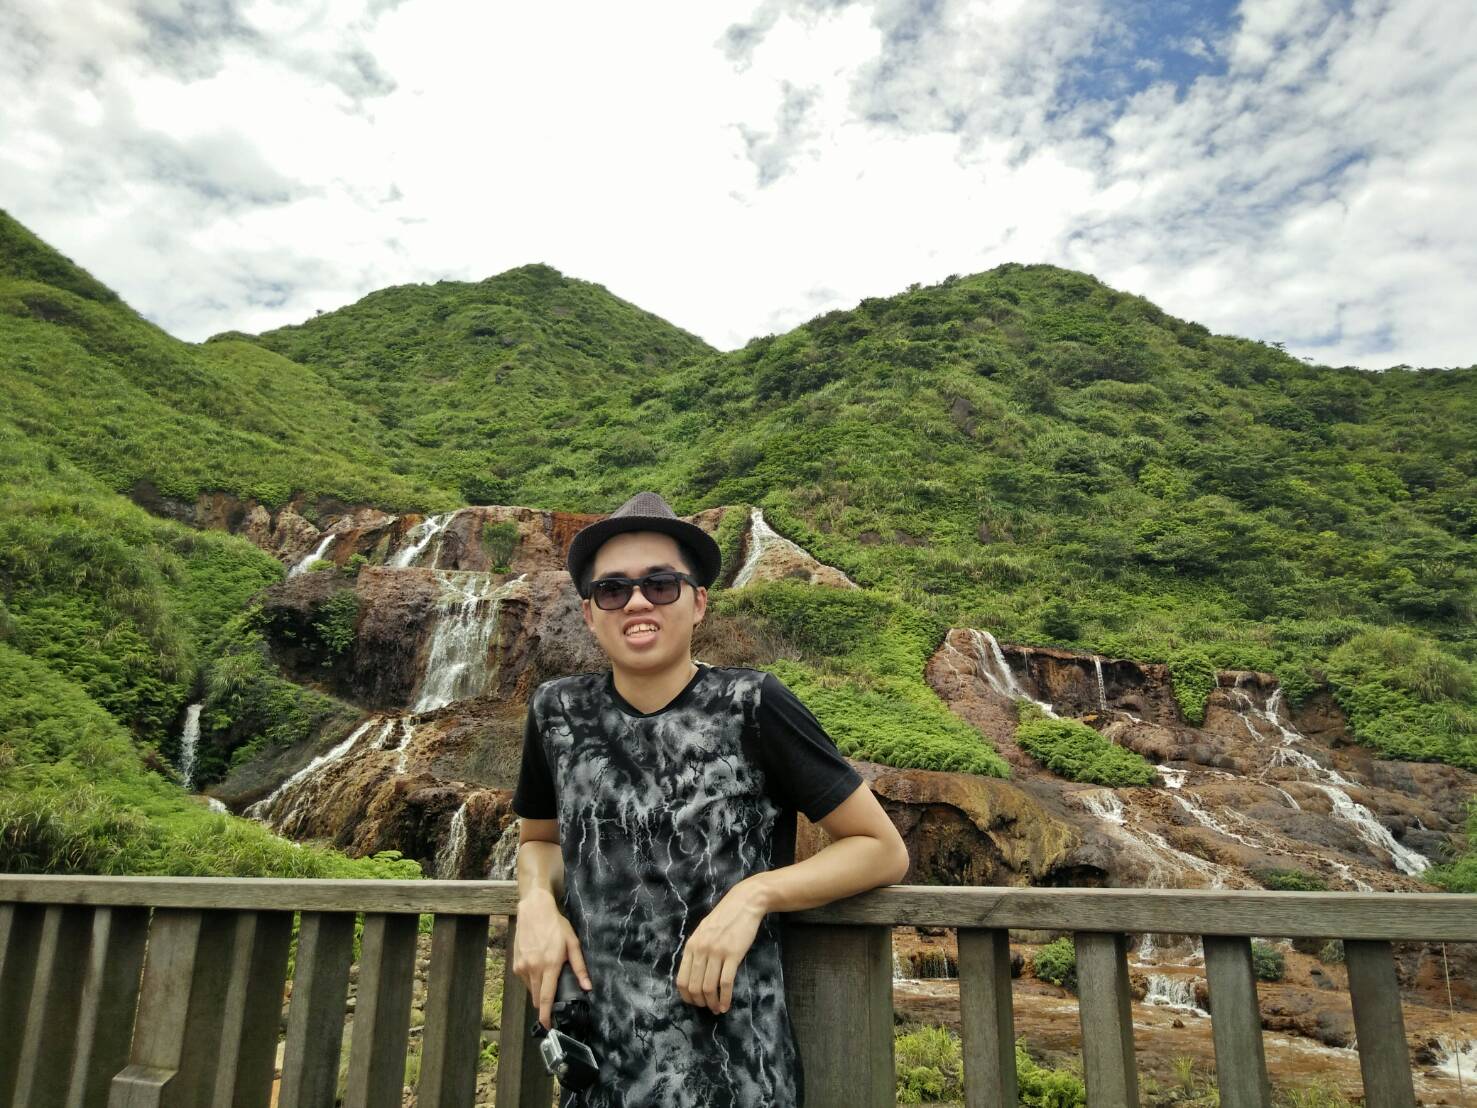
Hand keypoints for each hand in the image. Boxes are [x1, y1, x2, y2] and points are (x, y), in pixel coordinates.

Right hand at [513, 890, 591, 1028]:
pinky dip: (532, 980)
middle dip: (545, 1004)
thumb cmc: (556, 925)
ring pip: (531, 989)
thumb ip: (579, 967)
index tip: (548, 1027)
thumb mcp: (572, 943)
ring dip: (539, 989)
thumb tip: (587, 987)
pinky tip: (539, 966)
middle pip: (538, 998)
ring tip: (548, 974)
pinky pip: (525, 980)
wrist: (533, 910)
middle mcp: (533, 969)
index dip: (547, 1015)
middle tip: (556, 999)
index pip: (547, 998)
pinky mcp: (516, 964)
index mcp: (549, 965)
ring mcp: (522, 967)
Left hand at [675, 877, 768, 1014]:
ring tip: (717, 1009)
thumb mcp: (703, 931)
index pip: (682, 980)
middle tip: (708, 1008)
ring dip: (712, 1003)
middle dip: (700, 1003)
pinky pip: (726, 983)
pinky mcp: (733, 954)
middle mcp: (701, 950)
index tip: (695, 1003)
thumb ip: (696, 950)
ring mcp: (717, 952)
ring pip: (709, 987)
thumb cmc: (724, 918)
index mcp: (691, 945)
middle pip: (694, 987)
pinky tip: (727, 1005)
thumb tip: (692, 974)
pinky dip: (725, 998)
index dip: (687, 997)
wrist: (744, 903)